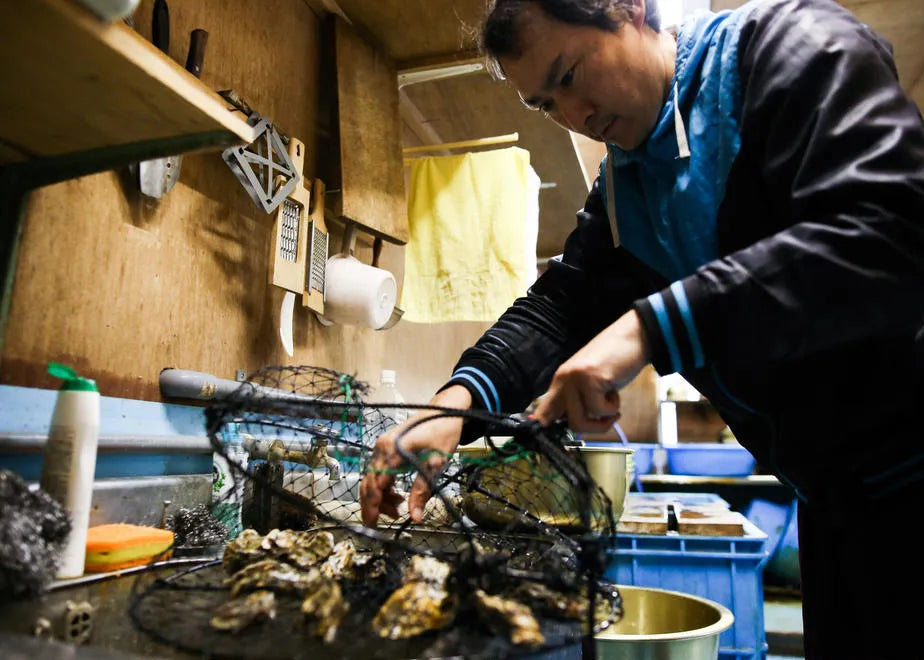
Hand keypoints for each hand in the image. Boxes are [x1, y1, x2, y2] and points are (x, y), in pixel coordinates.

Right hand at [360, 385, 470, 527]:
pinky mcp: (387, 447)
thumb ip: (423, 489)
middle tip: (379, 524)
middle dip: (373, 505)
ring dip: (381, 497)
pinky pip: (379, 471)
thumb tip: (415, 517)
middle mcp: (382, 447)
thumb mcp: (436, 462)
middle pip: (369, 483)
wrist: (446, 410)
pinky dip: (385, 487)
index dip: (373, 507)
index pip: (375, 485)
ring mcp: (382, 446)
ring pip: (372, 479)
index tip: (373, 525)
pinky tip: (398, 496)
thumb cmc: (443, 432)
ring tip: (398, 510)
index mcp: (391, 450)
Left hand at [532, 310, 650, 430]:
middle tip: (606, 419)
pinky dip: (613, 408)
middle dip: (588, 428)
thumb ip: (579, 400)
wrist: (635, 337)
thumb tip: (569, 425)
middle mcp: (563, 379)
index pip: (542, 410)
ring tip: (613, 404)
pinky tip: (615, 390)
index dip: (542, 427)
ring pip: (579, 421)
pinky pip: (599, 410)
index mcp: (561, 381)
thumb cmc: (616, 361)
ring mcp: (575, 378)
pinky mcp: (591, 379)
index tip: (547, 440)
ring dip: (602, 421)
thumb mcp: (591, 382)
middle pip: (562, 422)